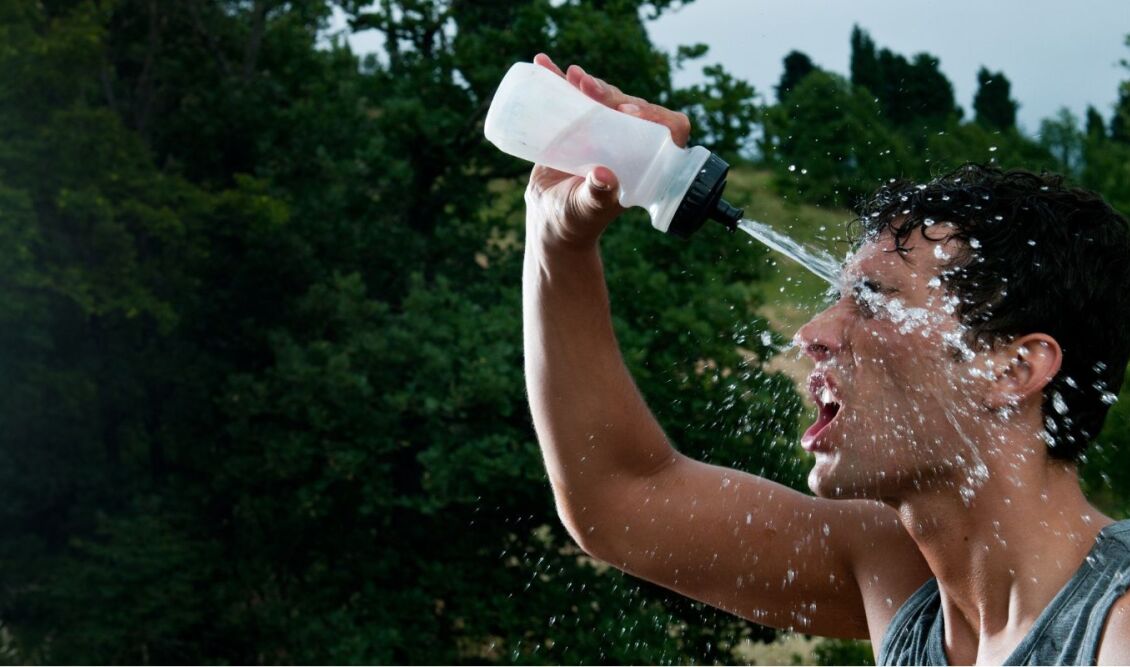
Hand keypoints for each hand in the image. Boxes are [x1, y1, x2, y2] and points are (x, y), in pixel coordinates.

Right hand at [525, 53, 692, 249]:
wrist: (550, 219)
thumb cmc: (575, 221)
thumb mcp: (585, 210)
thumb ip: (597, 197)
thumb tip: (605, 177)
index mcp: (645, 162)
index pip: (668, 130)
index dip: (655, 116)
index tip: (628, 111)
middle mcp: (628, 143)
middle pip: (632, 107)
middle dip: (613, 94)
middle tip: (589, 88)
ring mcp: (604, 131)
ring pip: (605, 98)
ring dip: (591, 83)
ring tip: (572, 76)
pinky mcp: (578, 124)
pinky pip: (573, 97)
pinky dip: (560, 79)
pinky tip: (545, 64)